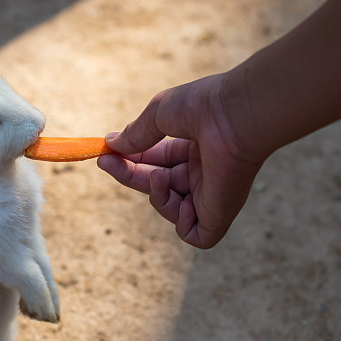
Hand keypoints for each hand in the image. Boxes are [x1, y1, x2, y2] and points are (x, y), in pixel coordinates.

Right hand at [97, 71, 266, 248]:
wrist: (235, 114)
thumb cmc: (203, 106)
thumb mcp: (160, 115)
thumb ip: (137, 134)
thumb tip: (111, 145)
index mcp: (196, 148)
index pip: (157, 161)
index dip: (131, 159)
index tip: (106, 153)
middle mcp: (205, 172)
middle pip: (158, 183)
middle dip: (130, 174)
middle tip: (106, 163)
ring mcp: (213, 195)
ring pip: (172, 208)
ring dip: (155, 194)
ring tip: (158, 175)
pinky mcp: (221, 214)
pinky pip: (195, 234)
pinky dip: (179, 220)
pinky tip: (180, 196)